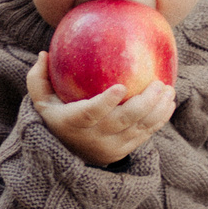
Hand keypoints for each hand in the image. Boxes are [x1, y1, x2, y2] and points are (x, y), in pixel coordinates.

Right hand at [28, 54, 174, 165]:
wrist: (67, 155)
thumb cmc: (56, 118)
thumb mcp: (41, 102)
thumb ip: (38, 78)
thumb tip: (44, 53)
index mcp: (73, 123)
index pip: (90, 114)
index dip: (106, 103)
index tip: (121, 86)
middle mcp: (94, 137)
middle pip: (123, 121)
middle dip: (144, 103)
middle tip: (159, 83)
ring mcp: (111, 146)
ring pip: (139, 128)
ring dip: (158, 110)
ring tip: (169, 90)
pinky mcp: (125, 149)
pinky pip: (146, 134)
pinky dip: (160, 119)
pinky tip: (169, 103)